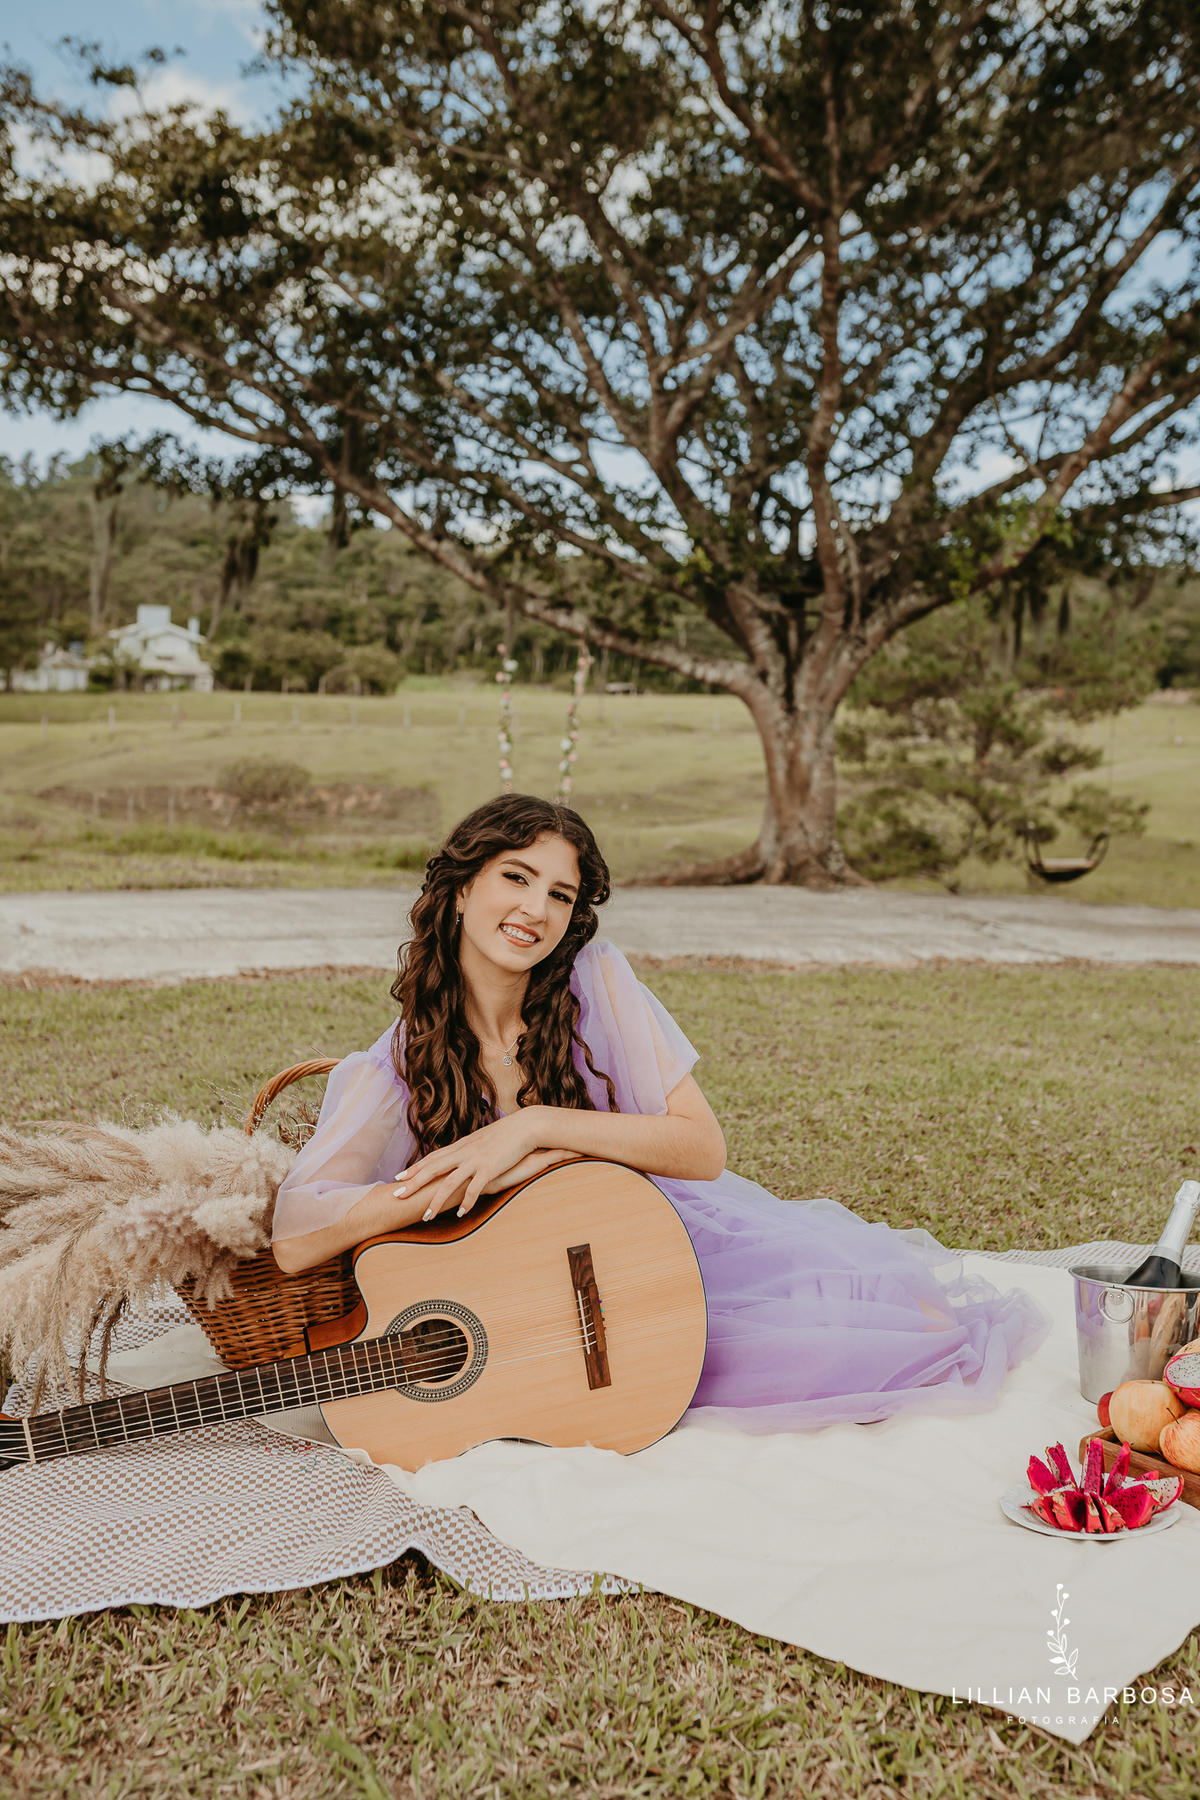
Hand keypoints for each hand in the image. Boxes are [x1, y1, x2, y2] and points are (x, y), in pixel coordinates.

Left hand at [389, 1111, 549, 1220]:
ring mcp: (475, 1160)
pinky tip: (460, 1214)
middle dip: (413, 1183)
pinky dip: (466, 1202)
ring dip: (436, 1201)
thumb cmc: (507, 1133)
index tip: (399, 1177)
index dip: (415, 1168)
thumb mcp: (483, 1140)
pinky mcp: (489, 1169)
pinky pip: (474, 1189)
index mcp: (462, 1145)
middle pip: (432, 1169)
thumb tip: (461, 1156)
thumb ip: (470, 1149)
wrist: (526, 1126)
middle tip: (397, 1195)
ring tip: (425, 1217)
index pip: (432, 1158)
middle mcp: (464, 1152)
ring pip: (449, 1183)